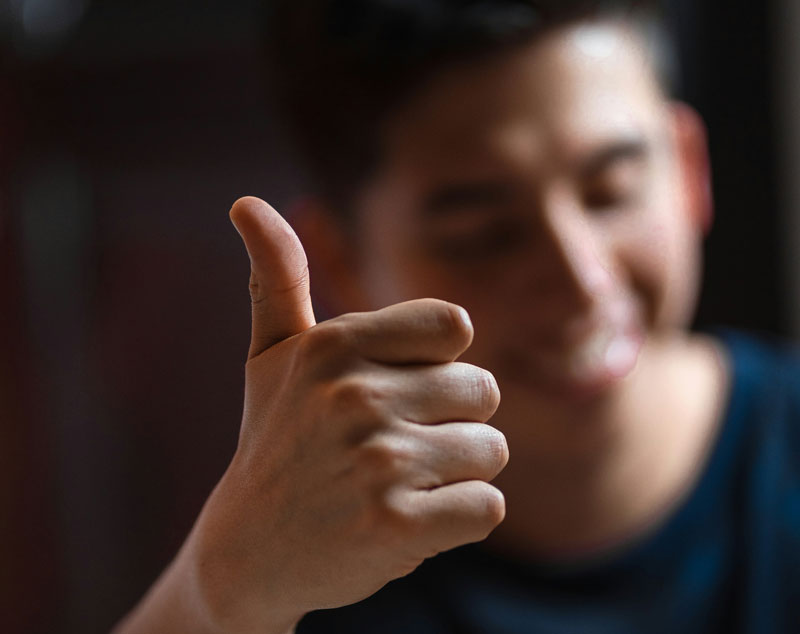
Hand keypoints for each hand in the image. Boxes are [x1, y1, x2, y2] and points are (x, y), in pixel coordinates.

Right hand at [116, 197, 507, 633]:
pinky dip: (461, 519)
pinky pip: (486, 507)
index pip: (456, 329)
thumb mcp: (270, 356)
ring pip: (491, 450)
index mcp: (334, 344)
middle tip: (393, 449)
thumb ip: (277, 277)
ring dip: (456, 473)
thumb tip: (247, 201)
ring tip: (397, 485)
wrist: (249, 551)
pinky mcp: (397, 527)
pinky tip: (409, 521)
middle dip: (452, 423)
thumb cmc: (276, 441)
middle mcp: (354, 395)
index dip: (436, 366)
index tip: (394, 391)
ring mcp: (376, 462)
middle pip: (483, 390)